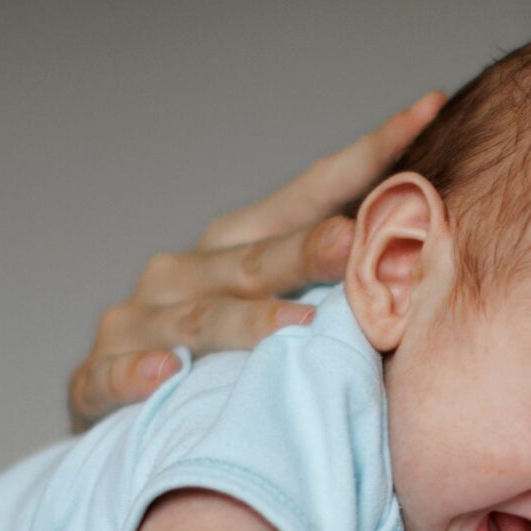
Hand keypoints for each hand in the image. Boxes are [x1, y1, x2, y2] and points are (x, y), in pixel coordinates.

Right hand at [69, 91, 446, 430]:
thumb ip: (337, 289)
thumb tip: (435, 253)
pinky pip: (113, 378)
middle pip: (255, 259)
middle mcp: (182, 271)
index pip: (309, 195)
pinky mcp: (95, 378)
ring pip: (198, 319)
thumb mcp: (277, 317)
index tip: (427, 109)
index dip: (366, 156)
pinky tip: (165, 375)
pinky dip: (137, 375)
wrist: (125, 421)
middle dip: (305, 249)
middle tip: (353, 239)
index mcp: (233, 247)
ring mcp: (137, 323)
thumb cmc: (222, 367)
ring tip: (297, 327)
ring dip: (248, 323)